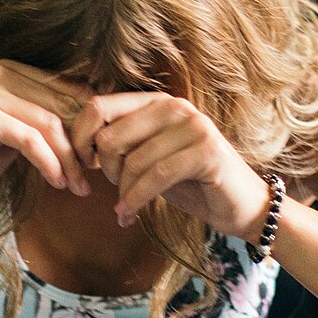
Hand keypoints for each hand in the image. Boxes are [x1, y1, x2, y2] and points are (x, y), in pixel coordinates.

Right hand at [0, 60, 96, 220]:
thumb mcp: (13, 135)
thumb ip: (42, 121)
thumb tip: (90, 125)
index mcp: (6, 69)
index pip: (64, 88)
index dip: (86, 122)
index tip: (96, 154)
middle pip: (60, 104)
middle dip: (82, 143)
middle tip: (93, 175)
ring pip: (48, 123)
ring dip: (69, 159)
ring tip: (79, 186)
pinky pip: (30, 139)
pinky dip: (49, 163)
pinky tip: (57, 182)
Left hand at [70, 91, 270, 238]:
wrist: (239, 205)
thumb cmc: (190, 182)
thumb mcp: (149, 158)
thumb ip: (122, 144)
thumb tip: (77, 145)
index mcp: (156, 102)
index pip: (98, 106)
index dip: (80, 138)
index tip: (82, 166)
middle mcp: (174, 106)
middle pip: (110, 137)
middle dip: (105, 172)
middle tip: (116, 193)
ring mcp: (193, 126)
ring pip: (132, 161)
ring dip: (123, 193)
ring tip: (126, 210)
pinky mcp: (206, 152)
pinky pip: (155, 177)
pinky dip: (136, 201)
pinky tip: (130, 216)